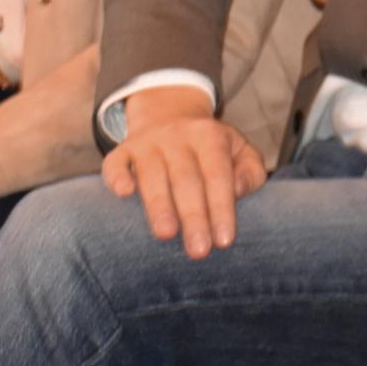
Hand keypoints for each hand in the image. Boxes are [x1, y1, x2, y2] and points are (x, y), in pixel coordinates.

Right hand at [102, 86, 266, 259]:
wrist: (170, 114)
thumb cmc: (212, 149)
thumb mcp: (241, 151)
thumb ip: (250, 172)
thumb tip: (238, 190)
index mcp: (210, 136)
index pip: (218, 174)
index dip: (222, 207)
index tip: (224, 241)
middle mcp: (178, 136)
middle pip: (186, 178)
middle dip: (193, 216)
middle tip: (199, 251)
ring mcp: (148, 142)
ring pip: (152, 174)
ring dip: (158, 204)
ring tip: (166, 234)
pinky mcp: (123, 150)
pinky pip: (116, 162)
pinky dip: (117, 176)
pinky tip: (125, 193)